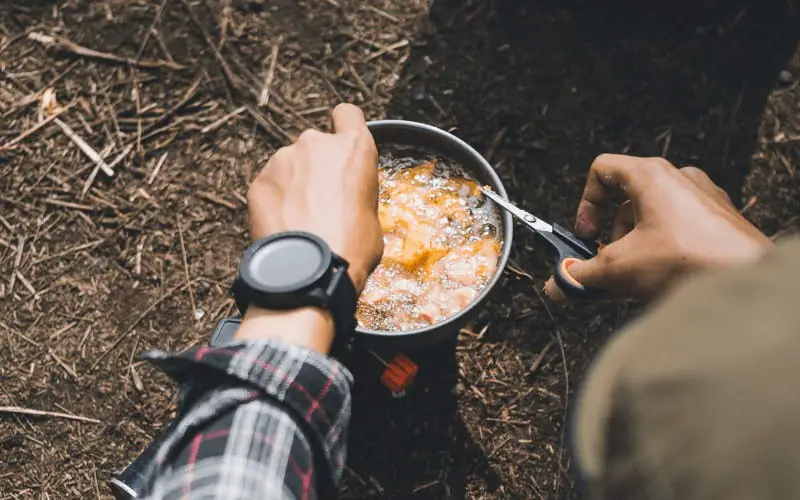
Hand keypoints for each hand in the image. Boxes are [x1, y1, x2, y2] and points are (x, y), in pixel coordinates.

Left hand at [235, 104, 381, 352]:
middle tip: (322, 202)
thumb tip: (346, 201)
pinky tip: (283, 227)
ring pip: (289, 166)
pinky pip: (270, 186)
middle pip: (316, 146)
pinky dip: (275, 201)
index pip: (347, 114)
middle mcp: (316, 144)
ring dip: (294, 185)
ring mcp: (283, 160)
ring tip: (301, 221)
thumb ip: (356, 193)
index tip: (342, 145)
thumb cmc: (350, 248)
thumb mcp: (372, 217)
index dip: (344, 128)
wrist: (309, 271)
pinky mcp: (258, 181)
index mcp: (354, 149)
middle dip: (317, 167)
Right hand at [545, 154, 771, 300]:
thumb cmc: (690, 260)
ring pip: (653, 218)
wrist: (746, 280)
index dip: (586, 203)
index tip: (585, 233)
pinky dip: (660, 252)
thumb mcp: (619, 268)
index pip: (603, 170)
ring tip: (634, 279)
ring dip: (635, 246)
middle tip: (607, 264)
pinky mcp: (719, 223)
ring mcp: (703, 200)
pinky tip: (659, 282)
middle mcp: (680, 180)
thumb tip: (560, 283)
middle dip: (611, 237)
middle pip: (628, 200)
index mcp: (652, 176)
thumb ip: (581, 275)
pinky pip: (678, 230)